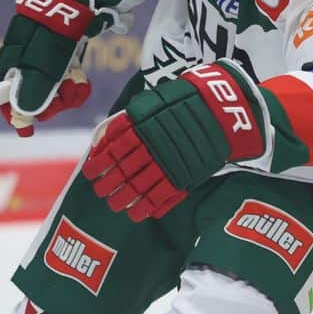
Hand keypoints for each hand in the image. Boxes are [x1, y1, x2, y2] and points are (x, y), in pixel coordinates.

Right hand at [0, 0, 106, 136]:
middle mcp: (26, 59)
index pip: (5, 94)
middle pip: (32, 95)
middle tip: (66, 99)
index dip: (14, 113)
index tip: (26, 129)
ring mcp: (46, 56)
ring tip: (79, 84)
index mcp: (12, 59)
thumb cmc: (59, 29)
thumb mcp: (45, 62)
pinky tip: (82, 80)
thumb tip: (21, 117)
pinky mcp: (65, 53)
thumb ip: (33, 90)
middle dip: (50, 102)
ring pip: (52, 88)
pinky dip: (74, 82)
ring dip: (66, 93)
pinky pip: (66, 77)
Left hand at [81, 60, 267, 220]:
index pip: (114, 150)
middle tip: (99, 192)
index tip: (90, 172)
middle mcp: (154, 147)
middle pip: (124, 171)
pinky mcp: (186, 175)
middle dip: (108, 184)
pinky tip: (138, 213)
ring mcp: (170, 163)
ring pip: (140, 187)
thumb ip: (128, 120)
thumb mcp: (153, 102)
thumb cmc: (185, 100)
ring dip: (124, 198)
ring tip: (114, 205)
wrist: (223, 109)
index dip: (100, 164)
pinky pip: (163, 196)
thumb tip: (104, 138)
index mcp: (144, 126)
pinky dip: (148, 206)